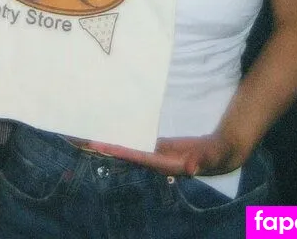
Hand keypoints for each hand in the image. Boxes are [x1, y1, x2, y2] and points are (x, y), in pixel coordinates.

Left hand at [82, 132, 241, 176]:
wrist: (221, 154)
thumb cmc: (218, 154)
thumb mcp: (214, 156)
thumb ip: (203, 160)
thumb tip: (190, 168)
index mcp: (166, 162)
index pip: (137, 155)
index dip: (118, 150)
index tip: (97, 144)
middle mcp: (155, 158)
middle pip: (125, 152)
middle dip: (102, 146)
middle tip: (76, 135)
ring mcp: (154, 152)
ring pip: (126, 145)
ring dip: (107, 140)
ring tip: (81, 131)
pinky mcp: (156, 145)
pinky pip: (133, 139)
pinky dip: (119, 134)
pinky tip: (106, 126)